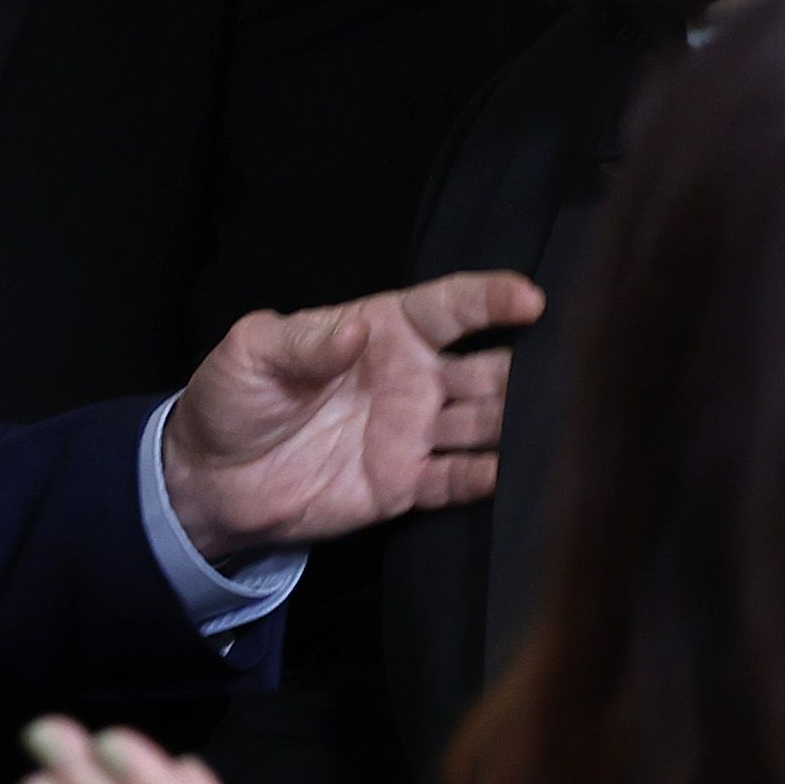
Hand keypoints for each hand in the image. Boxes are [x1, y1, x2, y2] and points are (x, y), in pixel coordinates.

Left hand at [161, 269, 542, 556]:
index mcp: (383, 330)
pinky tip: (523, 476)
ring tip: (563, 425)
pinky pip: (462, 480)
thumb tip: (356, 334)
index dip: (492, 299)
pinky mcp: (407, 485)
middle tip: (572, 370)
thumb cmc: (233, 397)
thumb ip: (304, 342)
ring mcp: (415, 433)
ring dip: (522, 422)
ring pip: (488, 422)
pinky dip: (494, 478)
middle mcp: (413, 378)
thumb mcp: (253, 353)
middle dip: (530, 366)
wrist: (212, 481)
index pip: (451, 308)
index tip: (533, 299)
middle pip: (489, 366)